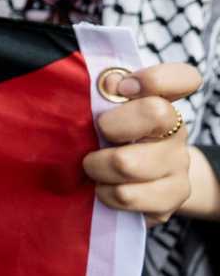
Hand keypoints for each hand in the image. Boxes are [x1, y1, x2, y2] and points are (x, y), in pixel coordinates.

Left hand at [84, 63, 202, 225]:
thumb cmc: (108, 140)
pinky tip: (103, 188)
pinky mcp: (172, 197)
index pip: (183, 78)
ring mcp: (179, 164)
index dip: (155, 78)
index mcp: (160, 101)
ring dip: (98, 167)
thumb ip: (104, 93)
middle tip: (97, 134)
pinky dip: (105, 193)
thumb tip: (109, 82)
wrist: (131, 185)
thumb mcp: (103, 113)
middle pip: (155, 113)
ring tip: (92, 167)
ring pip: (129, 163)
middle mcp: (176, 130)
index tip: (124, 87)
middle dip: (111, 124)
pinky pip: (128, 195)